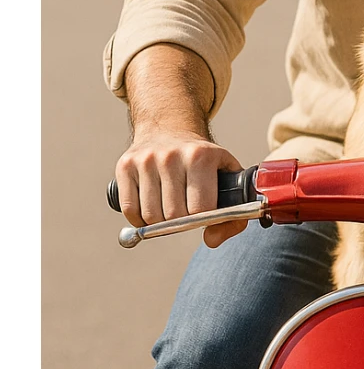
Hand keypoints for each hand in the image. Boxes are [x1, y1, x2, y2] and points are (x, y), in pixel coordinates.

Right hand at [115, 131, 246, 247]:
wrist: (169, 128)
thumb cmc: (202, 159)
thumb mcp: (226, 175)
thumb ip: (233, 214)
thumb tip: (211, 241)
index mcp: (200, 157)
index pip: (200, 209)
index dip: (203, 220)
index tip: (204, 217)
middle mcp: (171, 156)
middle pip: (174, 216)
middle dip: (182, 223)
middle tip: (186, 215)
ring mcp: (145, 160)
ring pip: (151, 216)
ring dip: (160, 223)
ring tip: (169, 212)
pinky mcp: (125, 165)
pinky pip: (130, 209)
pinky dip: (140, 220)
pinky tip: (151, 210)